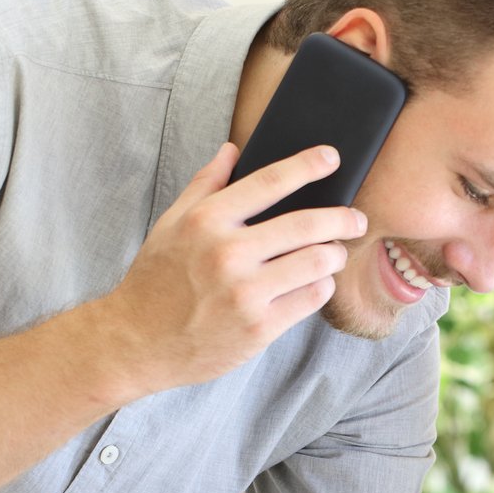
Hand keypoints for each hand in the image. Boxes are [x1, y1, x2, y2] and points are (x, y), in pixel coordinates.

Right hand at [91, 143, 363, 398]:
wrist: (137, 343)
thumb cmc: (155, 281)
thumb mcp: (171, 224)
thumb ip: (205, 185)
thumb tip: (232, 149)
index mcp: (206, 221)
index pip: (270, 182)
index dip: (307, 166)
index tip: (332, 158)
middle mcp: (228, 254)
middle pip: (307, 224)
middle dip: (343, 218)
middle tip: (356, 219)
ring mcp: (246, 293)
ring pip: (318, 262)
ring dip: (334, 255)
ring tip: (334, 253)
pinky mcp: (260, 327)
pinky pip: (311, 298)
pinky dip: (321, 286)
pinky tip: (315, 283)